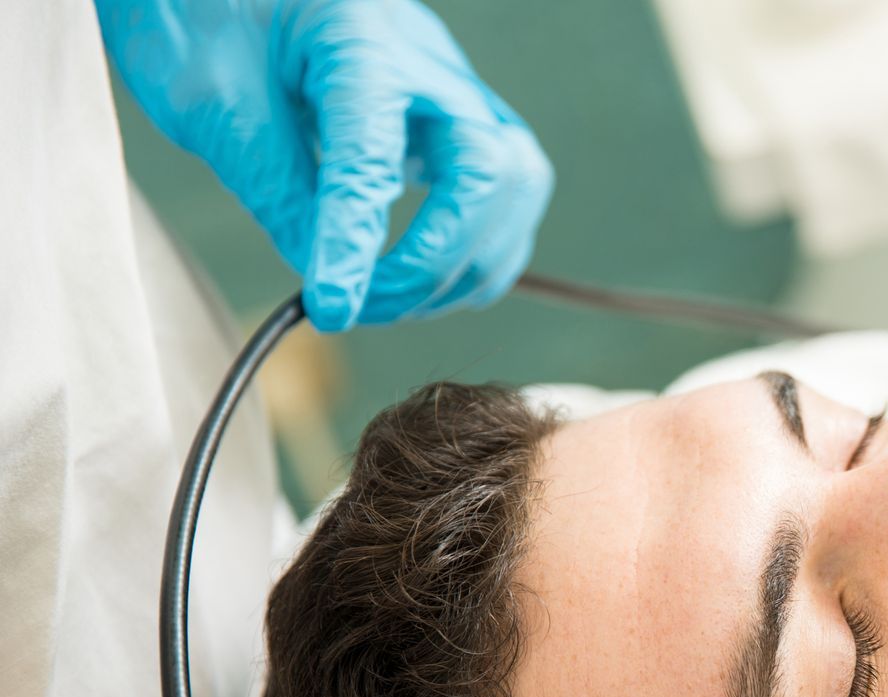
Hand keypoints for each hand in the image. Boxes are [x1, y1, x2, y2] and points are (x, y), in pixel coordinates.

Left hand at [96, 0, 551, 330]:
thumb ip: (275, 184)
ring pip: (516, 189)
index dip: (357, 244)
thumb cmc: (203, 11)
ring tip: (394, 299)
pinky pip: (504, 192)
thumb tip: (327, 274)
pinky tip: (417, 272)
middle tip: (368, 302)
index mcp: (356, 36)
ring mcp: (453, 86)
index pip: (375, 157)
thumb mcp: (211, 97)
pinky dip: (475, 248)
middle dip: (438, 260)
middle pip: (492, 174)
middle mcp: (426, 58)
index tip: (331, 307)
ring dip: (468, 264)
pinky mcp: (457, 115)